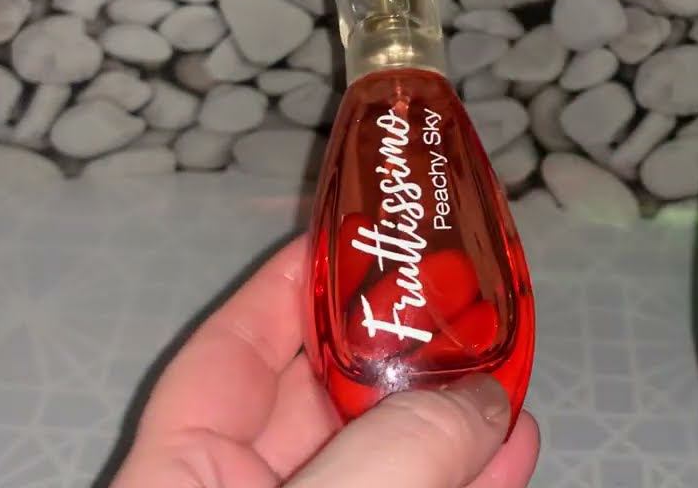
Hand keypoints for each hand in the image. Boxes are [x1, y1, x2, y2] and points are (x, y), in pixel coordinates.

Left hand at [109, 237, 539, 487]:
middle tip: (462, 296)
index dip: (293, 285)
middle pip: (322, 400)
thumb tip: (480, 398)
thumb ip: (390, 454)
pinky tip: (514, 442)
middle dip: (397, 347)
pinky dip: (471, 479)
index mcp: (183, 474)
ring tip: (507, 364)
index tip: (356, 235)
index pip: (231, 351)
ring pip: (385, 459)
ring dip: (452, 414)